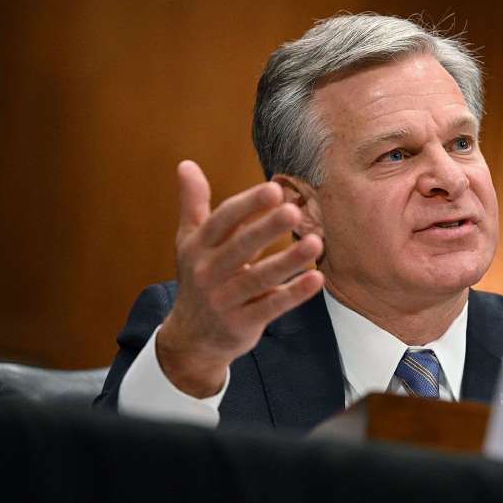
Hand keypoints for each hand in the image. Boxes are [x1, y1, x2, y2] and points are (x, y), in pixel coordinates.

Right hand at [156, 160, 324, 396]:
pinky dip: (293, 294)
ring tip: (316, 243)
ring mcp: (225, 300)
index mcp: (199, 247)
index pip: (223, 222)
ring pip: (259, 278)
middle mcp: (208, 273)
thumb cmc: (199, 278)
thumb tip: (186, 163)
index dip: (248, 205)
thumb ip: (194, 203)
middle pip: (240, 248)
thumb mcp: (190, 242)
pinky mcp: (242, 323)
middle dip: (266, 229)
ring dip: (288, 261)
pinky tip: (316, 279)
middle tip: (294, 211)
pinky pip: (271, 306)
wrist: (191, 338)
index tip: (274, 188)